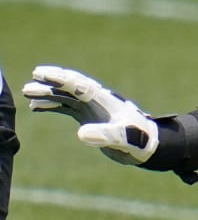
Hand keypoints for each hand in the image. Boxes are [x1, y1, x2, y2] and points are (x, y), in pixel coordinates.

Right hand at [23, 65, 158, 165]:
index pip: (80, 86)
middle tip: (33, 76)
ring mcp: (91, 108)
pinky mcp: (88, 117)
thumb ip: (105, 135)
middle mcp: (96, 101)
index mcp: (104, 101)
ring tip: (27, 92)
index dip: (62, 79)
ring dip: (48, 93)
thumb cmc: (138, 140)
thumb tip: (81, 133)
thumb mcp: (123, 138)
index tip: (43, 73)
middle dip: (52, 81)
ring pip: (65, 96)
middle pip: (70, 87)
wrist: (147, 146)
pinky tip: (36, 107)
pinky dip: (51, 105)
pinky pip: (66, 107)